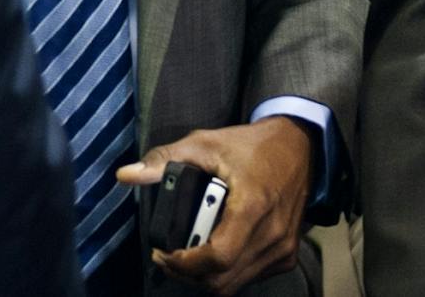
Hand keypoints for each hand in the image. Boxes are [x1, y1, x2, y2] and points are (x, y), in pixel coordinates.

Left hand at [117, 117, 314, 294]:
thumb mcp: (203, 142)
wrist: (299, 147)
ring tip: (183, 256)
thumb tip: (125, 175)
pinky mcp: (287, 255)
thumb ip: (163, 159)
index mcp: (251, 206)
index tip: (161, 252)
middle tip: (166, 256)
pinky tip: (210, 253)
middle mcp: (272, 234)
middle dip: (188, 274)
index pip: (217, 256)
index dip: (184, 264)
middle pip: (223, 280)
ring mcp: (283, 248)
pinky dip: (227, 273)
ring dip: (206, 277)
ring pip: (236, 284)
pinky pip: (251, 277)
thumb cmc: (250, 145)